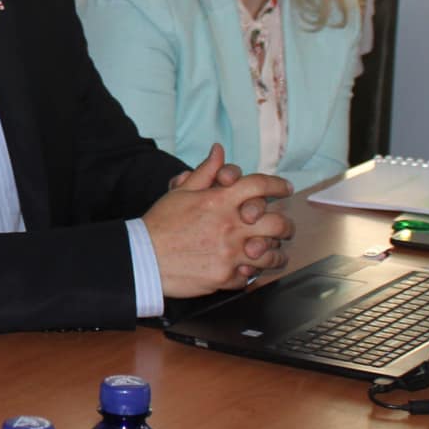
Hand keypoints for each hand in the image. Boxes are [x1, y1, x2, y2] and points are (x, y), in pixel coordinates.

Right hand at [143, 144, 293, 296]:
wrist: (143, 257)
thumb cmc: (161, 224)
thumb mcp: (181, 192)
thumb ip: (205, 172)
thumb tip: (218, 151)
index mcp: (220, 201)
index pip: (260, 186)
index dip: (278, 185)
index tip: (285, 189)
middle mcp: (230, 226)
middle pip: (277, 223)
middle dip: (286, 225)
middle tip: (285, 228)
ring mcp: (230, 253)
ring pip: (271, 254)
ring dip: (275, 253)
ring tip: (272, 253)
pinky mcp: (226, 277)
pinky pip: (250, 276)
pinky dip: (251, 273)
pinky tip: (247, 269)